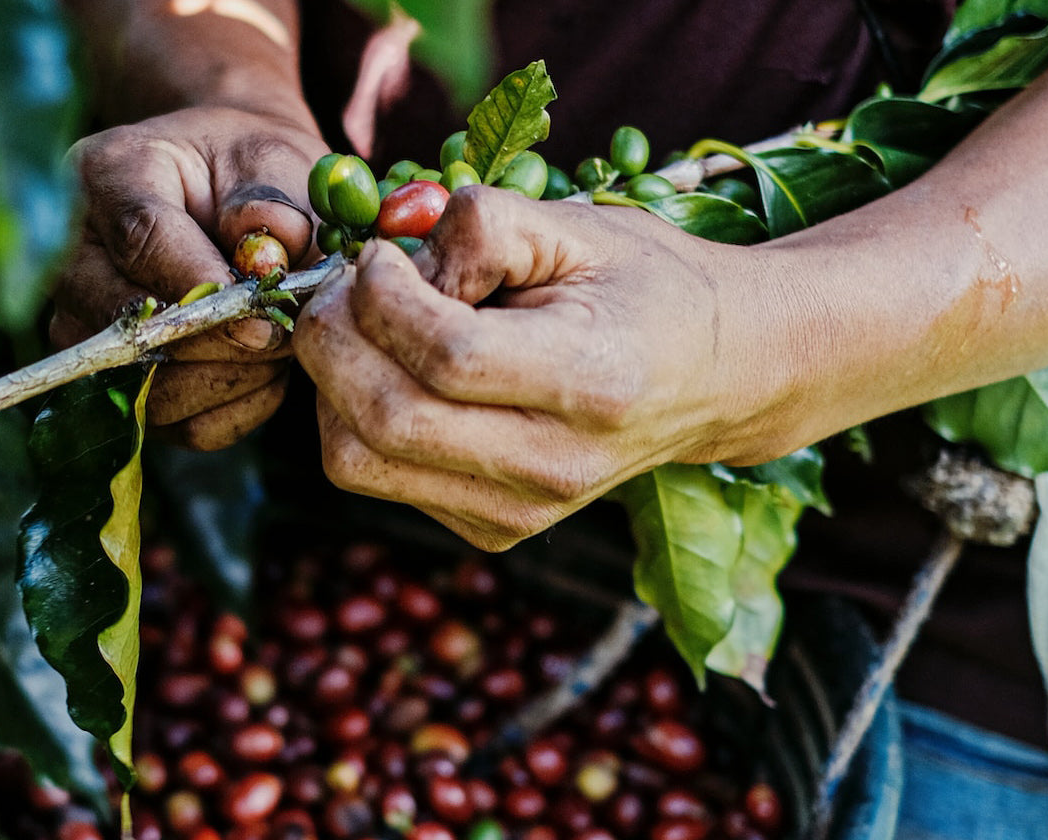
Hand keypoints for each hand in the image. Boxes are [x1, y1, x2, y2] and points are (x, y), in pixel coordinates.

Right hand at [48, 106, 328, 449]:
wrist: (229, 195)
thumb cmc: (248, 172)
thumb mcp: (270, 161)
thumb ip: (272, 202)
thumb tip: (269, 258)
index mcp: (105, 175)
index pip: (139, 238)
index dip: (199, 283)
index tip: (258, 315)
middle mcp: (73, 256)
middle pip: (129, 323)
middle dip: (219, 340)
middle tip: (283, 332)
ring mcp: (83, 325)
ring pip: (151, 385)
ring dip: (232, 377)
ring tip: (278, 341)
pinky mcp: (112, 382)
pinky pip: (176, 423)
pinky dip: (233, 405)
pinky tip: (262, 368)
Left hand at [295, 188, 808, 549]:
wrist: (716, 376)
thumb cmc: (642, 285)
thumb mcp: (578, 227)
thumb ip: (482, 227)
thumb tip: (390, 263)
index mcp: (591, 383)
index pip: (447, 357)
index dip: (384, 297)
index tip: (379, 255)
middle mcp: (553, 465)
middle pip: (384, 419)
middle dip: (332, 339)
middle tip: (344, 286)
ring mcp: (517, 513)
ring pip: (357, 460)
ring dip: (332, 382)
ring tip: (363, 326)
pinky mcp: (489, 530)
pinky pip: (374, 476)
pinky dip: (354, 417)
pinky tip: (393, 370)